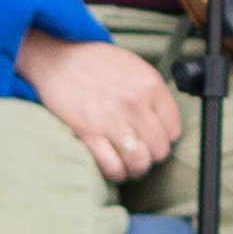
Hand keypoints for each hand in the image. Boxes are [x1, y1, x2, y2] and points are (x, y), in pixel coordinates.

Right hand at [16, 32, 181, 186]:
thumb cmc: (97, 64)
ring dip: (136, 168)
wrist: (59, 60)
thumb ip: (153, 94)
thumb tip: (166, 125)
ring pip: (139, 162)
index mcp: (150, 84)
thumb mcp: (135, 68)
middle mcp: (134, 102)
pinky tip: (114, 167)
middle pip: (159, 148)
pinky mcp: (88, 132)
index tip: (157, 139)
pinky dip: (116, 173)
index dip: (166, 138)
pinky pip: (112, 166)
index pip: (174, 129)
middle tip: (143, 153)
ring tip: (130, 164)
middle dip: (152, 155)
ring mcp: (110, 118)